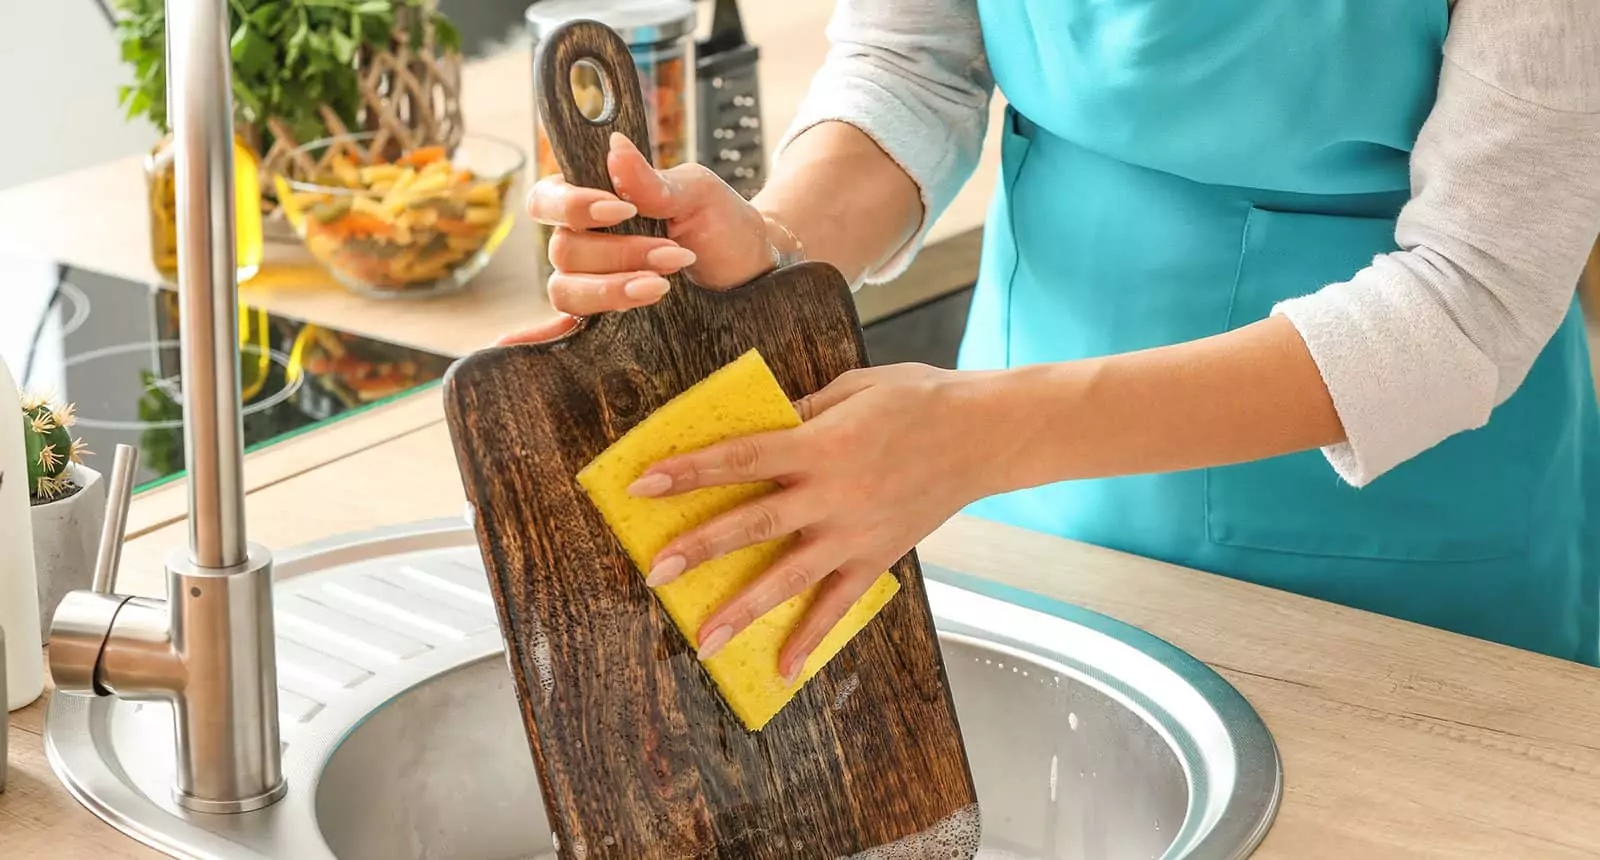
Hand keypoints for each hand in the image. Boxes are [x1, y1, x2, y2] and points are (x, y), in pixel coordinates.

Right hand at [526, 132, 786, 317]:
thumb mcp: (698, 193)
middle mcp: (585, 243)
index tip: (620, 210)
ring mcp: (593, 284)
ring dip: (613, 289)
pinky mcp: (606, 321)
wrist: (753, 270)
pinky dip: (534, 339)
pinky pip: (559, 330)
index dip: (572, 206)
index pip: (548, 199)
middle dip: (619, 253)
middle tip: (673, 255)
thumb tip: (615, 147)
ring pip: (566, 290)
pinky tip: (511, 349)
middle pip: (564, 251)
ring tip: (663, 286)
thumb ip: (654, 179)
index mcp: (596, 202)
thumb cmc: (722, 223)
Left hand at [625, 363, 1002, 682]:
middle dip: (699, 548)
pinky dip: (811, 638)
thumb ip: (802, 412)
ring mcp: (854, 532)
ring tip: (704, 639)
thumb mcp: (852, 388)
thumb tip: (762, 429)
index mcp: (819, 444)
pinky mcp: (877, 556)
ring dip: (743, 608)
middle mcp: (831, 494)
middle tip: (654, 571)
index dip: (689, 471)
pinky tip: (783, 669)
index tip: (643, 484)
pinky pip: (839, 604)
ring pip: (789, 576)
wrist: (986, 434)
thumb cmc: (918, 398)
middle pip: (752, 523)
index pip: (741, 458)